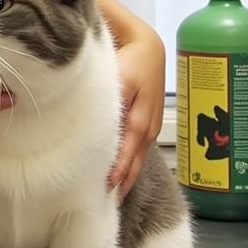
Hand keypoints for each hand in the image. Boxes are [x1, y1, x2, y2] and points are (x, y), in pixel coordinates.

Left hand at [108, 23, 165, 197]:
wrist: (148, 47)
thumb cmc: (130, 59)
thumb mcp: (119, 78)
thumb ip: (109, 98)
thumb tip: (97, 117)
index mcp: (140, 118)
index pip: (128, 150)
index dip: (119, 168)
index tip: (108, 185)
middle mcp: (148, 127)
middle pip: (135, 160)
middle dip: (124, 179)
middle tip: (108, 200)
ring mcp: (150, 126)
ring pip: (138, 156)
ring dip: (128, 174)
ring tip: (114, 194)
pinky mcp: (148, 122)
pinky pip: (139, 148)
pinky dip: (131, 161)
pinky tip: (122, 172)